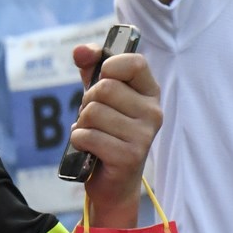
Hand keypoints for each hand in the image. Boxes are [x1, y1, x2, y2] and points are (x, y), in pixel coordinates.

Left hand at [68, 46, 161, 224]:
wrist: (113, 182)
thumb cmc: (107, 131)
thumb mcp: (100, 96)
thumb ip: (91, 67)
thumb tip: (80, 50)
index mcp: (150, 93)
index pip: (135, 63)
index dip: (110, 65)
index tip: (103, 76)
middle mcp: (153, 113)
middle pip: (104, 88)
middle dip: (87, 102)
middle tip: (94, 118)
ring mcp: (143, 136)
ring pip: (92, 112)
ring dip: (82, 125)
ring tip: (94, 135)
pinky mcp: (129, 156)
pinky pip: (87, 135)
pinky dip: (79, 141)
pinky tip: (90, 150)